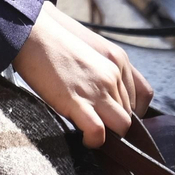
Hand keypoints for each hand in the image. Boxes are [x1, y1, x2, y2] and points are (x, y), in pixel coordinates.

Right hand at [11, 1, 153, 147]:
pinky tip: (84, 138)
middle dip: (116, 124)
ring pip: (122, 126)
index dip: (130, 111)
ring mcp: (98, 89)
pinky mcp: (78, 102)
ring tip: (93, 133)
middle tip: (99, 125)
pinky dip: (94, 141)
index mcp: (118, 61)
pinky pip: (99, 133)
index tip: (114, 116)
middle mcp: (113, 75)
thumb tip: (104, 97)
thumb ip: (103, 71)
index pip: (142, 97)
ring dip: (110, 135)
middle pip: (131, 114)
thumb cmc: (54, 43)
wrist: (31, 33)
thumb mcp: (90, 51)